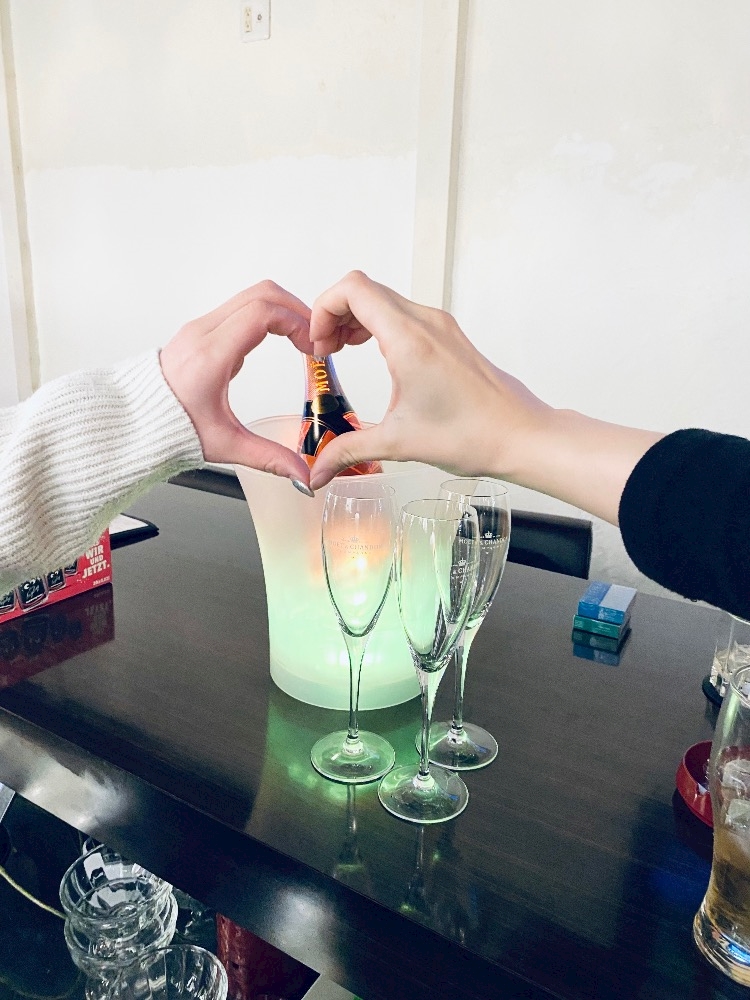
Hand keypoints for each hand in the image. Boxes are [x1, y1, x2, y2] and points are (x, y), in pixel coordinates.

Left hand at [160, 281, 312, 482]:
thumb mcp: (224, 445)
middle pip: (262, 294)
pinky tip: (278, 340)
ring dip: (282, 310)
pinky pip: (240, 307)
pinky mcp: (200, 330)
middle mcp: (203, 333)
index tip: (311, 346)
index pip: (262, 314)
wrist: (130, 421)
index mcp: (210, 356)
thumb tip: (301, 475)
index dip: (296, 323)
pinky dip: (266, 315)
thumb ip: (268, 458)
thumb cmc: (167, 428)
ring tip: (300, 337)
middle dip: (296, 310)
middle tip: (314, 337)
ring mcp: (200, 327)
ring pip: (251, 296)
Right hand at [308, 271, 662, 524]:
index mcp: (409, 339)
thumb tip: (317, 470)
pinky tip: (375, 356)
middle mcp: (425, 322)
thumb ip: (347, 451)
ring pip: (383, 298)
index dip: (323, 309)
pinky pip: (403, 313)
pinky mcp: (448, 336)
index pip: (353, 289)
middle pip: (364, 289)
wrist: (521, 436)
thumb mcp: (398, 444)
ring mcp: (440, 326)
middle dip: (334, 314)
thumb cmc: (473, 434)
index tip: (318, 346)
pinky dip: (379, 324)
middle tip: (324, 351)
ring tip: (343, 351)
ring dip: (356, 318)